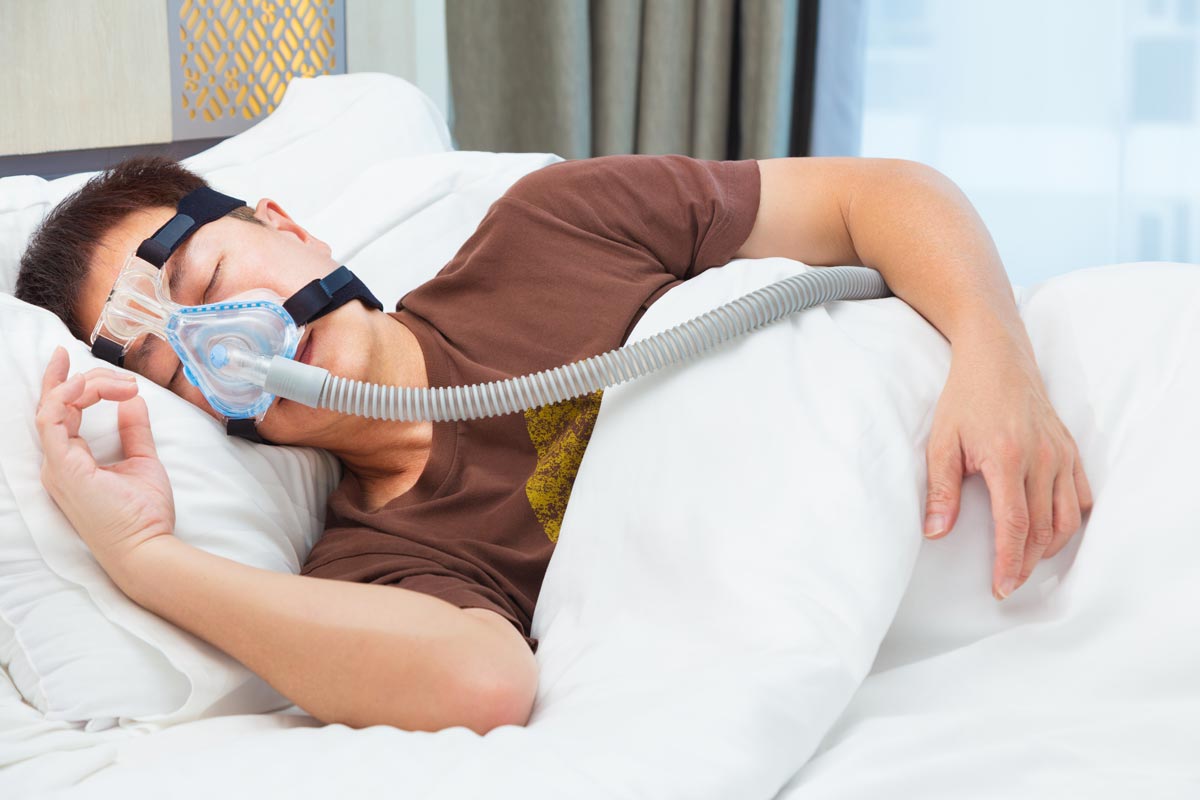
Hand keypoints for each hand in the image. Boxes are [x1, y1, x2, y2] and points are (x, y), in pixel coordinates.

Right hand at [35, 346, 174, 580]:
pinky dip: (67, 396)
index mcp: (72, 462)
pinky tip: (90, 385)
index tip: (78, 359)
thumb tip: (134, 401)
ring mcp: (58, 465)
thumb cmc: (144, 515)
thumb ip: (136, 432)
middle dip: (68, 376)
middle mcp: (58, 462)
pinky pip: (52, 420)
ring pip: (53, 406)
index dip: (64, 383)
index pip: (60, 414)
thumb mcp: (142, 461)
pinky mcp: (64, 467)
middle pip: (52, 406)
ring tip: (119, 382)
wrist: (148, 547)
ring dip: (83, 385)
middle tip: (90, 361)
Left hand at [922, 340, 1093, 599]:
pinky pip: (1080, 496)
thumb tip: (936, 532)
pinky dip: (1069, 521)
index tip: (1001, 587)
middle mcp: (1042, 459)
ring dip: (1049, 547)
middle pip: (1044, 529)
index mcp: (1008, 459)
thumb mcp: (942, 441)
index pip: (1015, 526)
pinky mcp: (1069, 449)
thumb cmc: (965, 397)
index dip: (1009, 562)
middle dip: (1027, 563)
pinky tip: (1051, 532)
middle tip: (1007, 582)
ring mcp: (1061, 454)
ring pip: (1066, 518)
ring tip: (1025, 562)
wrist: (996, 357)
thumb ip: (941, 490)